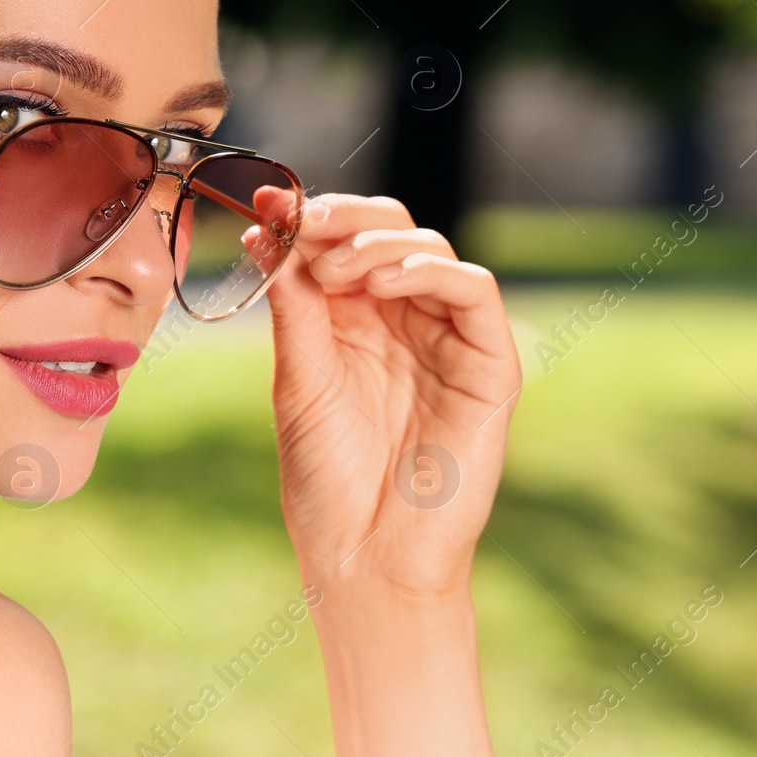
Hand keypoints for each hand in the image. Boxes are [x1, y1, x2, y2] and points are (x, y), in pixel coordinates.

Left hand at [259, 191, 520, 596]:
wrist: (365, 556)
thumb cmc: (326, 479)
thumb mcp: (298, 378)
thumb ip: (294, 303)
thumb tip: (270, 226)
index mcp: (352, 321)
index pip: (340, 242)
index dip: (309, 216)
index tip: (268, 201)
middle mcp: (403, 321)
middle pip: (390, 231)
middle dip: (345, 216)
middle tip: (306, 223)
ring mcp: (447, 339)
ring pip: (431, 249)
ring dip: (380, 242)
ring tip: (336, 266)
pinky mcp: (488, 364)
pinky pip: (474, 292)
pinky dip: (433, 271)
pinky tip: (389, 282)